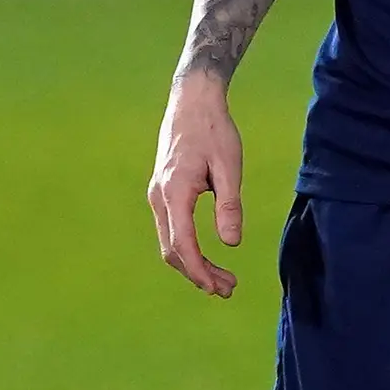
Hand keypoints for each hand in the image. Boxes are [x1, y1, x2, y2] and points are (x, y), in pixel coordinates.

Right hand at [148, 66, 245, 296]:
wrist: (192, 101)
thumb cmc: (214, 130)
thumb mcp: (229, 166)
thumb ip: (229, 205)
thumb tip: (231, 243)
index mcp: (175, 192)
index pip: (182, 244)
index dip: (199, 271)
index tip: (217, 288)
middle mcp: (159, 197)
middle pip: (172, 250)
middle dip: (198, 274)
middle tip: (228, 289)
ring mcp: (157, 195)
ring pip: (169, 242)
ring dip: (193, 264)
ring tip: (221, 279)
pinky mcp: (162, 192)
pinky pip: (170, 229)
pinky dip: (186, 249)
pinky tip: (206, 257)